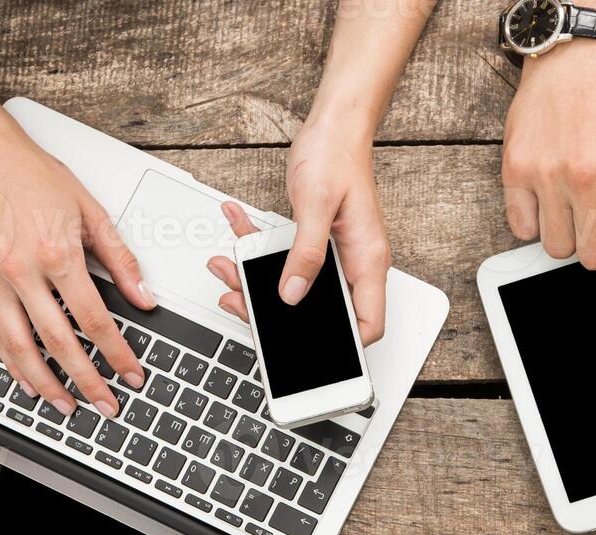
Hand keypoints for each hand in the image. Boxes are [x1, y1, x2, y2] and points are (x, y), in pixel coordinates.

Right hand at [0, 115, 150, 416]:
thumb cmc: (33, 176)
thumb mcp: (90, 211)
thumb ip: (120, 259)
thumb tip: (144, 297)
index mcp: (57, 254)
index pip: (95, 319)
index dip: (117, 353)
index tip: (131, 375)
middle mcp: (23, 271)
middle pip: (59, 342)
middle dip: (86, 380)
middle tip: (106, 405)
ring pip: (21, 347)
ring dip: (46, 383)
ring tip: (67, 406)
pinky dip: (13, 363)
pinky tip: (28, 380)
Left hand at [212, 118, 389, 344]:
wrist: (336, 125)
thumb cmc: (337, 154)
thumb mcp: (316, 204)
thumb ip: (304, 254)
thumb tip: (290, 294)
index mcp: (367, 260)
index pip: (368, 324)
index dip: (345, 346)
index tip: (310, 350)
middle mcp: (355, 263)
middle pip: (321, 310)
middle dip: (275, 310)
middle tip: (241, 300)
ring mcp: (336, 255)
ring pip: (297, 286)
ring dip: (257, 278)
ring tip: (227, 266)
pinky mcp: (318, 243)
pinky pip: (287, 259)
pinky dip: (258, 249)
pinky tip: (238, 231)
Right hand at [501, 41, 595, 319]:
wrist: (573, 69)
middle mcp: (586, 177)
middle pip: (592, 258)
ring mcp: (548, 176)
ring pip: (557, 249)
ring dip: (569, 238)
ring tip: (575, 204)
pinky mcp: (517, 173)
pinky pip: (524, 230)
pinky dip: (536, 224)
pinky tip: (549, 197)